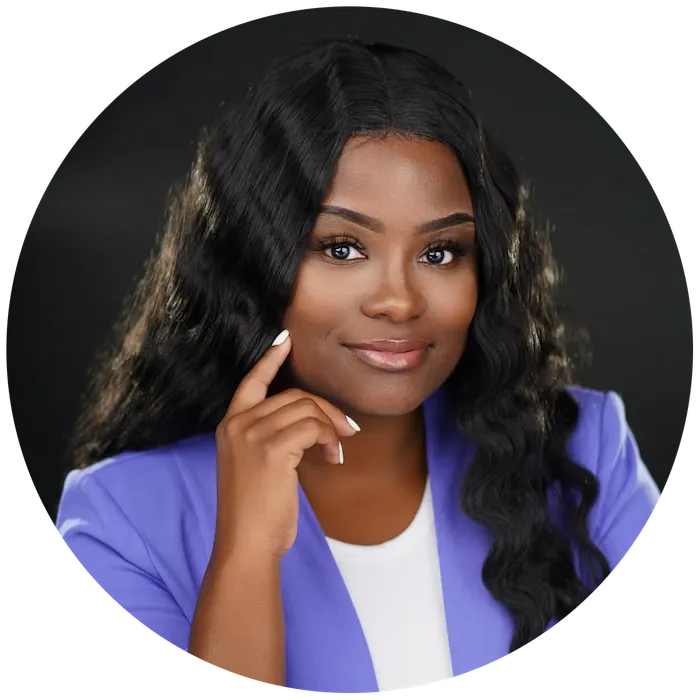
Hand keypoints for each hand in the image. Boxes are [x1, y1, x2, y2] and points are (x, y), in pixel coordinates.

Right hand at [212, 330, 359, 561]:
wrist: (245, 544)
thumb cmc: (255, 512)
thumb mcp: (255, 467)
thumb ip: (271, 439)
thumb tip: (308, 424)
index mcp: (229, 426)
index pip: (250, 382)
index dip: (270, 359)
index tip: (286, 340)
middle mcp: (237, 424)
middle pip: (293, 395)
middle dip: (326, 410)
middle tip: (346, 431)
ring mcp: (252, 434)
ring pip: (306, 408)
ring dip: (331, 426)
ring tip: (337, 450)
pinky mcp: (271, 448)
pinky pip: (312, 426)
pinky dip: (329, 438)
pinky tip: (332, 457)